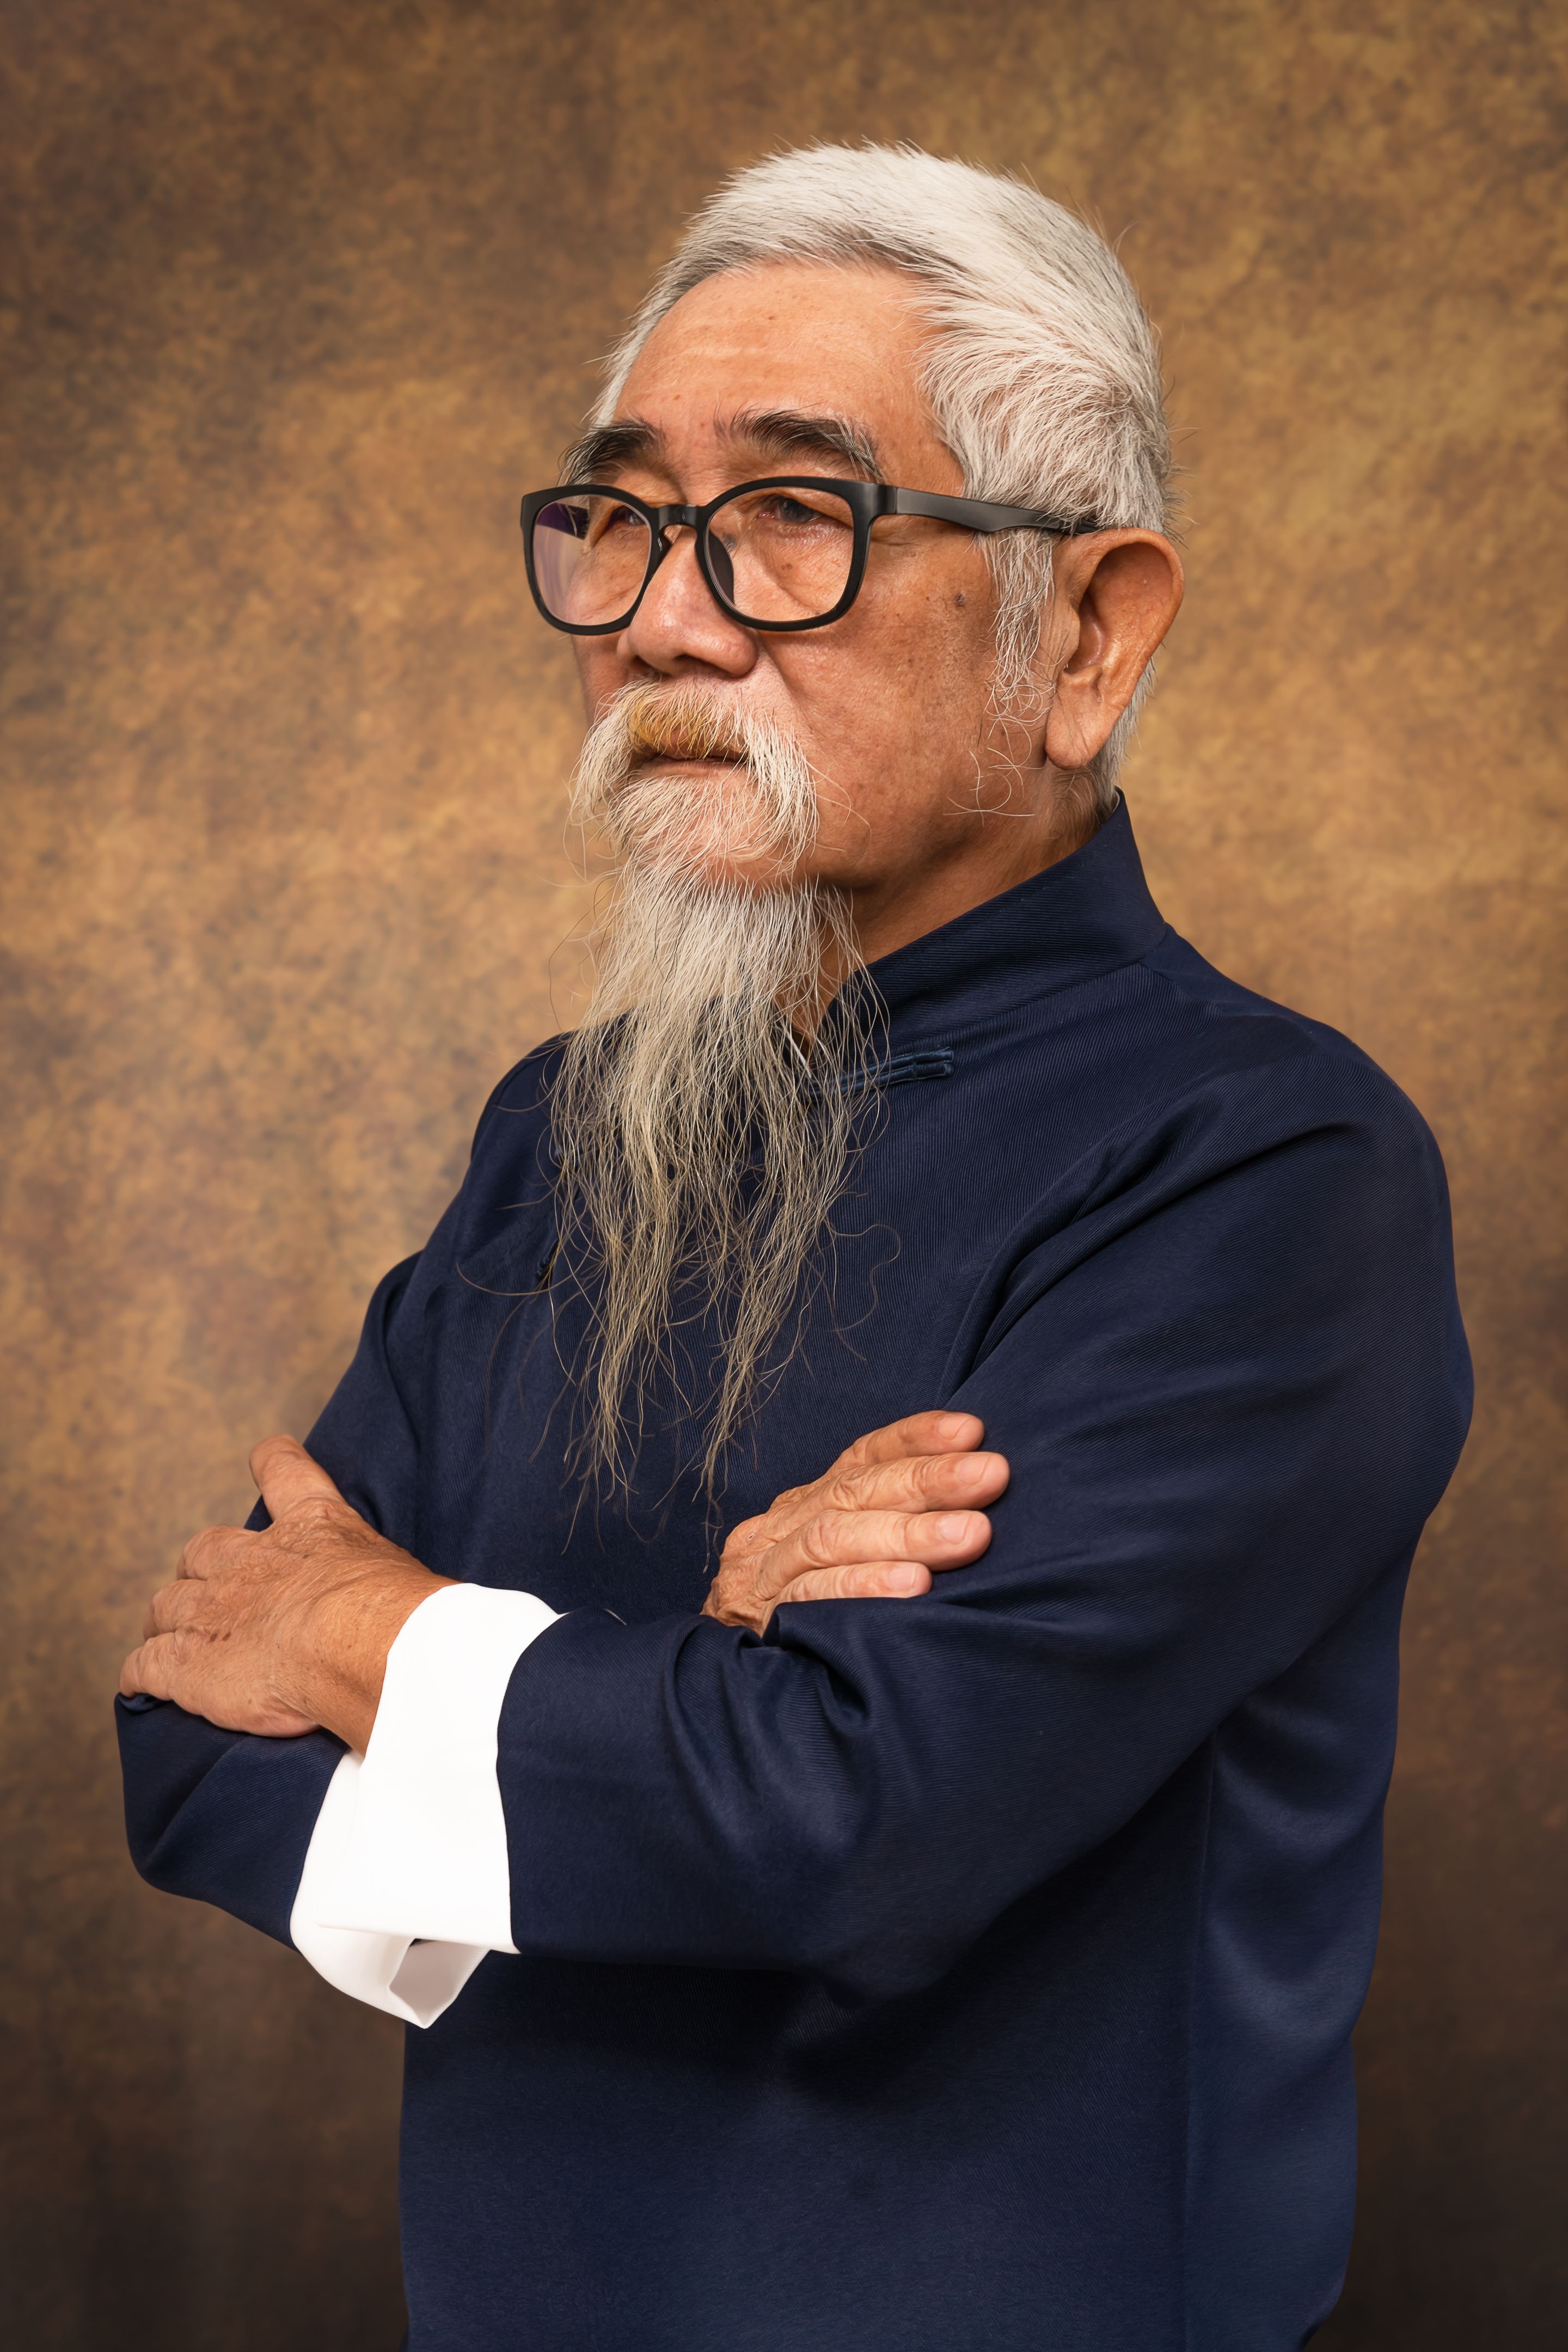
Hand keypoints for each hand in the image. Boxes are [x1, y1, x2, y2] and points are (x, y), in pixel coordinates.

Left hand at [119, 1436, 451, 1750]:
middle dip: (204, 1567)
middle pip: (206, 1548)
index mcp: (313, 1527)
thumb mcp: (399, 1577)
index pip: (287, 1473)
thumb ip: (387, 1582)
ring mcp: (211, 1609)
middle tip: (216, 1591)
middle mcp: (252, 1561)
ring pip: (167, 1605)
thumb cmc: (396, 1613)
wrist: (357, 1643)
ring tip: (170, 1638)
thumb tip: (421, 1612)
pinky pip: (145, 1666)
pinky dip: (139, 1675)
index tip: (268, 1454)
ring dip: (168, 1620)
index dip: (275, 1461)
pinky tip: (138, 1685)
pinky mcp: (185, 1663)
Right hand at [702, 1411, 1007, 1635]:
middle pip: (853, 1492)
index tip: (972, 1431)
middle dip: (928, 1480)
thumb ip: (886, 1531)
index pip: (859, 1458)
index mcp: (804, 1507)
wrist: (718, 1701)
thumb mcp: (845, 1564)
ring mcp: (762, 1575)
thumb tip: (977, 1507)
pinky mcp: (756, 1622)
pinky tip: (913, 1587)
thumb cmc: (813, 1628)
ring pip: (832, 1537)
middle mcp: (779, 1531)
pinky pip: (810, 1598)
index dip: (914, 1439)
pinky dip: (863, 1587)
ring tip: (970, 1535)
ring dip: (907, 1533)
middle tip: (990, 1475)